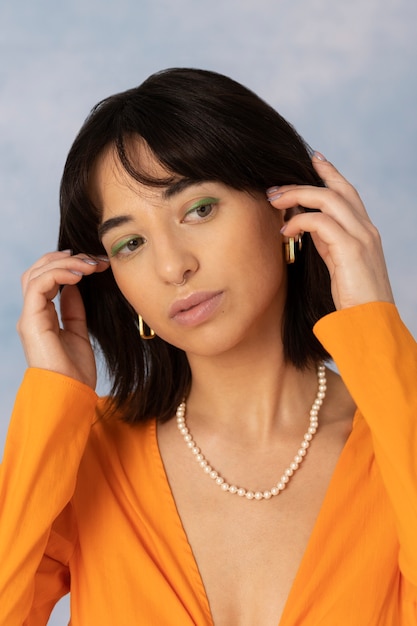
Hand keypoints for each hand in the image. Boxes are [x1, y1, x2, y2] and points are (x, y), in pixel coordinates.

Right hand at [17, 251, 109, 387]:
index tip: (93, 263)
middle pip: (37, 271)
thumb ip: (73, 309)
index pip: (45, 279)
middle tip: (93, 260)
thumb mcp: (78, 331)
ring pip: (36, 274)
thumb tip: (74, 286)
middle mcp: (32, 314)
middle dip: (65, 259)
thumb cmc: (76, 371)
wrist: (72, 394)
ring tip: (89, 266)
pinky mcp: (31, 322)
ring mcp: (29, 317)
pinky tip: (79, 276)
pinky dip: (58, 274)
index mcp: (41, 316)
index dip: (67, 265)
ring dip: (64, 264)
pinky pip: (38, 286)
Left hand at [267, 153, 394, 309]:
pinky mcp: (351, 249)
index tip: (313, 158)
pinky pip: (320, 222)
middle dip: (304, 181)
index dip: (330, 173)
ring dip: (296, 196)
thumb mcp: (339, 264)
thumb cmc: (353, 299)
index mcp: (365, 231)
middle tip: (276, 186)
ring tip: (273, 202)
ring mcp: (361, 237)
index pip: (348, 192)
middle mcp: (366, 229)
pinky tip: (285, 231)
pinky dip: (299, 221)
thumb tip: (305, 226)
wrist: (371, 322)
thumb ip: (327, 243)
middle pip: (337, 189)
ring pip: (327, 199)